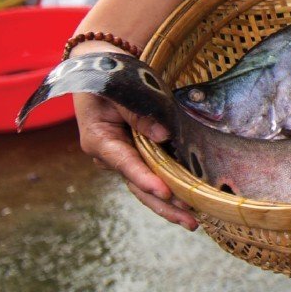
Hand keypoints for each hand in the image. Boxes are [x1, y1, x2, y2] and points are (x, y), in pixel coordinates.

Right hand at [74, 72, 199, 229]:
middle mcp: (109, 156)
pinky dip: (169, 189)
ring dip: (169, 205)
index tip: (167, 193)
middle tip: (190, 221)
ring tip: (193, 221)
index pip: (126, 163)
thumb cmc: (108, 76)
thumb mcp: (120, 90)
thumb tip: (163, 136)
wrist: (96, 70)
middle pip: (138, 185)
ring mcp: (123, 157)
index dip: (146, 179)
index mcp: (99, 140)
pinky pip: (152, 175)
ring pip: (145, 186)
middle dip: (164, 205)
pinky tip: (189, 202)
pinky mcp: (135, 154)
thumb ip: (139, 112)